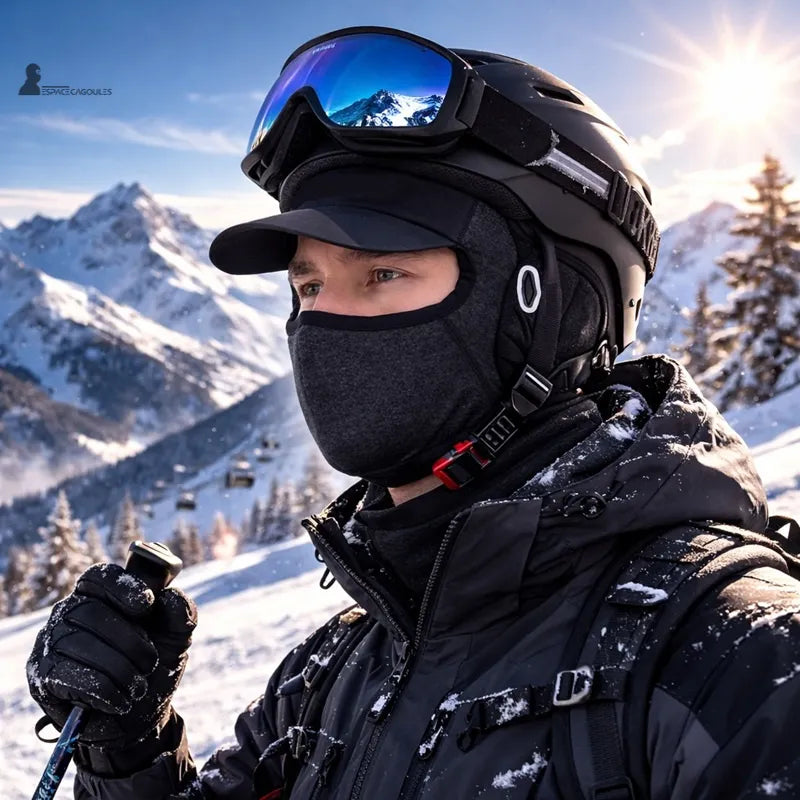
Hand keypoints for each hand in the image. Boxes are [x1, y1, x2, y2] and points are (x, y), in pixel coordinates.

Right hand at [27, 562, 196, 750]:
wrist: (141, 718)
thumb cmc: (155, 667)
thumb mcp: (177, 638)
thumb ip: (181, 612)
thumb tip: (168, 596)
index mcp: (100, 596)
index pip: (99, 576)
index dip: (122, 586)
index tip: (147, 603)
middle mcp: (69, 613)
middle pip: (90, 611)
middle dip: (128, 640)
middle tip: (150, 663)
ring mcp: (50, 643)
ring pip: (79, 643)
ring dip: (119, 668)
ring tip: (138, 686)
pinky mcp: (42, 676)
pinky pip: (67, 674)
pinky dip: (103, 690)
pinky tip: (120, 700)